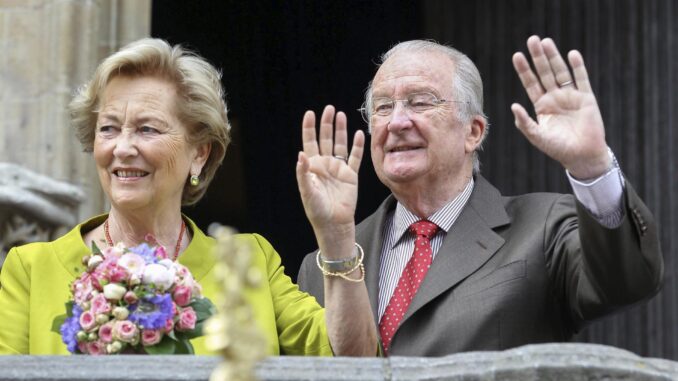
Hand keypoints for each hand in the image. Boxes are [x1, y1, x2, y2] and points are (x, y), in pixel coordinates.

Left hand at [296, 105, 364, 253]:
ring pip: (340, 145)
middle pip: (325, 139)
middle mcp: (325, 165)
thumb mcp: (307, 191)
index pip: (310, 142)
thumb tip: (300, 155)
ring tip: (341, 115)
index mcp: (312, 167)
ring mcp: (338, 169)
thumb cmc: (317, 210)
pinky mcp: (351, 176)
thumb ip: (304, 173)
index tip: (310, 114)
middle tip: (329, 109)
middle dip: (326, 124)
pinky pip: (355, 158)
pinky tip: (358, 134)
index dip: (309, 128)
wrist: (334, 223)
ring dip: (340, 131)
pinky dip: (357, 147)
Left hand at [511, 35, 610, 178]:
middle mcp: (555, 98)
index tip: (517, 55)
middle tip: (532, 39)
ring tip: (547, 42)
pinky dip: (577, 67)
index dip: (524, 70)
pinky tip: (572, 54)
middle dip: (538, 57)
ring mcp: (571, 96)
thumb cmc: (558, 148)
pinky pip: (581, 79)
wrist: (582, 156)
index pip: (531, 83)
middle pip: (545, 73)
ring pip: (561, 72)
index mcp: (542, 106)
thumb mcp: (537, 136)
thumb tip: (513, 106)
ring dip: (554, 57)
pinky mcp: (586, 98)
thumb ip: (525, 123)